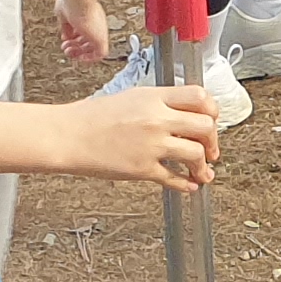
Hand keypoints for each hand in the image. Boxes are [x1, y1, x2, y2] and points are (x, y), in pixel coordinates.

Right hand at [56, 0, 109, 63]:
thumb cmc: (71, 1)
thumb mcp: (64, 15)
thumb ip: (66, 27)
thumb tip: (66, 37)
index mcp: (89, 16)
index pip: (84, 31)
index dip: (74, 38)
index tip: (65, 39)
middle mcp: (96, 23)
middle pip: (88, 40)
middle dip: (75, 47)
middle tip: (65, 47)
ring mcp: (99, 31)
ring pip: (94, 48)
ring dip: (79, 53)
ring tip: (68, 51)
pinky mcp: (101, 38)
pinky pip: (100, 54)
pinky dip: (89, 58)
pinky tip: (79, 57)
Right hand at [60, 81, 217, 191]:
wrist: (68, 135)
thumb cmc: (91, 117)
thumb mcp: (129, 97)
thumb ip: (158, 103)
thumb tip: (182, 112)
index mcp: (153, 97)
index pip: (199, 96)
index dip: (212, 110)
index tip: (212, 120)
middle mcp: (156, 119)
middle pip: (205, 126)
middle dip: (213, 140)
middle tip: (211, 150)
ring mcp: (151, 145)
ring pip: (196, 154)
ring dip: (203, 166)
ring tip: (202, 172)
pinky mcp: (142, 168)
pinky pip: (174, 179)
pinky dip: (186, 184)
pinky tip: (189, 185)